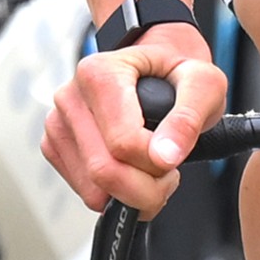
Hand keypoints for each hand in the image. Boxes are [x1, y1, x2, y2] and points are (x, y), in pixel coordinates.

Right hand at [40, 29, 222, 217]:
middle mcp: (71, 96)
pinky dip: (113, 192)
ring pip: (92, 190)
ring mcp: (58, 123)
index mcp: (99, 73)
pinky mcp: (55, 146)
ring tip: (151, 167)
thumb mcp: (204, 84)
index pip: (124, 143)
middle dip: (145, 188)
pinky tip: (130, 167)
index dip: (157, 165)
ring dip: (131, 193)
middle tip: (167, 173)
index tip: (174, 156)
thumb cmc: (177, 73)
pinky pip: (84, 191)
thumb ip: (188, 118)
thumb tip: (164, 156)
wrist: (156, 67)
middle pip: (103, 171)